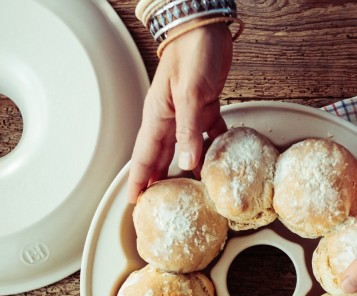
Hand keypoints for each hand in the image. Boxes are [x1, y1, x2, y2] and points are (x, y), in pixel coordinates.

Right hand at [127, 23, 232, 202]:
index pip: (144, 156)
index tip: (135, 200)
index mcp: (159, 116)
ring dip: (186, 168)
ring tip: (189, 190)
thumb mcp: (191, 95)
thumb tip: (187, 164)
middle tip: (159, 203)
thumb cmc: (193, 52)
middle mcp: (170, 118)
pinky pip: (208, 135)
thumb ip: (189, 131)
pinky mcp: (205, 108)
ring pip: (184, 148)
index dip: (139, 179)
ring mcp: (187, 114)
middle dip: (158, 180)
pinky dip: (212, 148)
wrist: (207, 27)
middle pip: (162, 157)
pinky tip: (217, 160)